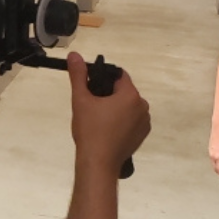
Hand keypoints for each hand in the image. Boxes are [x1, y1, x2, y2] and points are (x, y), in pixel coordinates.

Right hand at [67, 52, 149, 174]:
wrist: (98, 163)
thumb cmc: (90, 130)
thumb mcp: (81, 100)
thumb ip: (79, 76)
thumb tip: (74, 55)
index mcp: (131, 95)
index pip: (119, 76)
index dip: (104, 79)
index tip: (91, 89)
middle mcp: (142, 107)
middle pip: (124, 92)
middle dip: (109, 95)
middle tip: (91, 107)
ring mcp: (144, 123)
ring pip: (128, 107)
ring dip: (116, 109)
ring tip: (98, 121)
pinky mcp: (142, 136)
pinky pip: (132, 121)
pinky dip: (121, 122)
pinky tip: (107, 131)